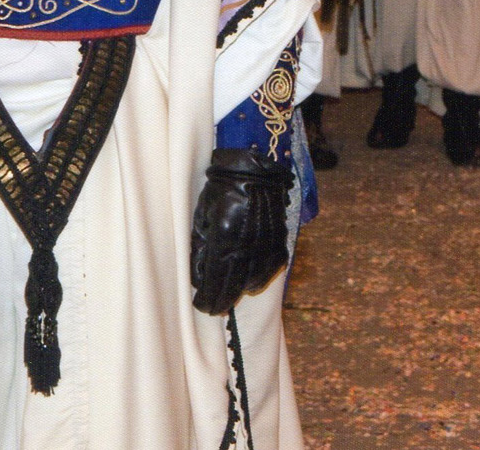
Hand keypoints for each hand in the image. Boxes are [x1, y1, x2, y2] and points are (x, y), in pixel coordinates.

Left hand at [190, 147, 293, 314]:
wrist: (253, 171)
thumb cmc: (220, 190)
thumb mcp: (202, 216)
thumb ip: (200, 247)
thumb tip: (200, 276)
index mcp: (225, 238)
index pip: (215, 279)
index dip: (208, 297)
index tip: (201, 305)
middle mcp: (248, 246)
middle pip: (234, 285)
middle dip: (222, 300)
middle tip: (213, 308)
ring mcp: (266, 246)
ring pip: (253, 281)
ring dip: (239, 290)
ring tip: (229, 294)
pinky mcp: (280, 243)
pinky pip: (269, 270)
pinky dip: (258, 279)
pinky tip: (249, 282)